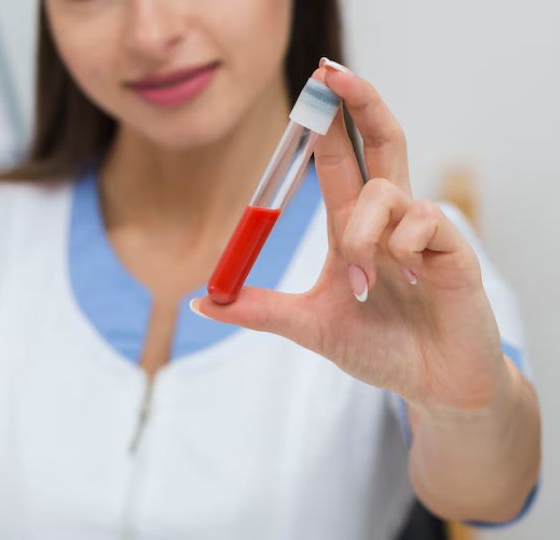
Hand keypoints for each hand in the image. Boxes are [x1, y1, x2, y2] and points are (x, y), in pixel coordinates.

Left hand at [192, 64, 507, 413]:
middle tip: (334, 73)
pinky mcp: (455, 249)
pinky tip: (411, 279)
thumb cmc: (378, 347)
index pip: (339, 162)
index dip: (325, 125)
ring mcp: (422, 231)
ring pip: (386, 191)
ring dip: (364, 234)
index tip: (310, 87)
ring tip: (362, 283)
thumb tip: (199, 302)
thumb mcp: (308, 326)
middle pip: (379, 142)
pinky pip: (425, 220)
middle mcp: (387, 220)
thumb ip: (258, 310)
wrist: (431, 383)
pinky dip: (404, 246)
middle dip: (359, 103)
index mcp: (353, 228)